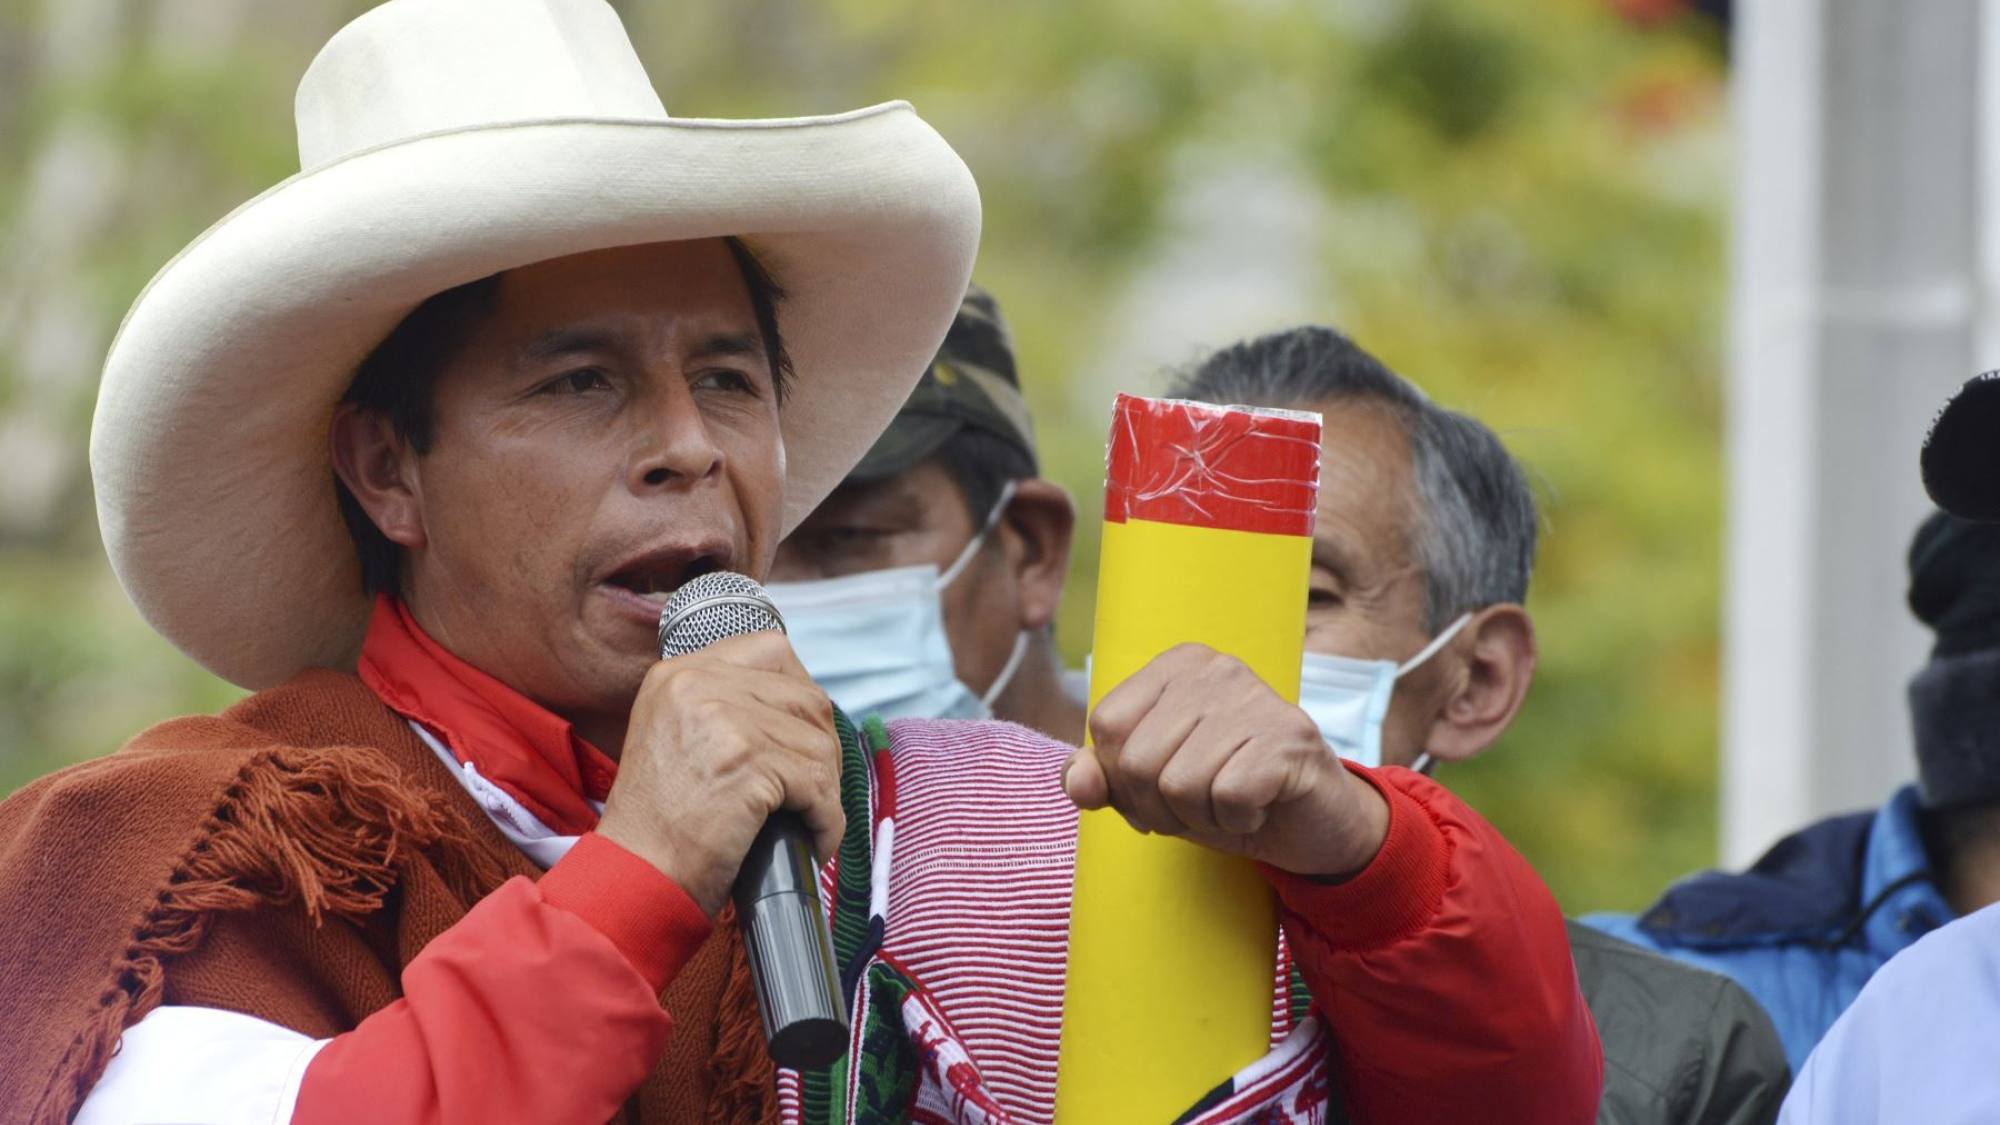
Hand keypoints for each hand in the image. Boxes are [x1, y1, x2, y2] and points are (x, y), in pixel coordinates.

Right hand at [597, 631, 843, 916]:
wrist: (635, 876)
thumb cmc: (660, 825)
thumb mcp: (675, 737)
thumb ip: (723, 708)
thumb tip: (799, 710)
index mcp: (679, 674)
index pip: (772, 651)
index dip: (800, 695)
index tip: (803, 738)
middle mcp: (698, 683)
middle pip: (805, 697)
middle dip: (821, 749)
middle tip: (814, 792)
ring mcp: (723, 719)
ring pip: (818, 744)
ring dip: (826, 791)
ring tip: (811, 822)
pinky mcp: (747, 761)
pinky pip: (818, 784)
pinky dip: (826, 820)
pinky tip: (813, 841)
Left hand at [1063, 643, 1389, 879]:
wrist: (1313, 823)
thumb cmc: (1227, 794)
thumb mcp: (1154, 789)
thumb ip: (1108, 778)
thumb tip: (1076, 781)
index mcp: (1177, 665)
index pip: (1108, 725)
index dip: (1122, 778)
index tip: (1160, 789)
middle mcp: (1216, 668)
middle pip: (1139, 760)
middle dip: (1159, 808)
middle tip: (1200, 806)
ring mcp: (1256, 698)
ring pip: (1179, 784)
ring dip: (1200, 818)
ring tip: (1230, 805)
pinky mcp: (1289, 737)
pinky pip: (1228, 798)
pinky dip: (1236, 821)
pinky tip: (1259, 806)